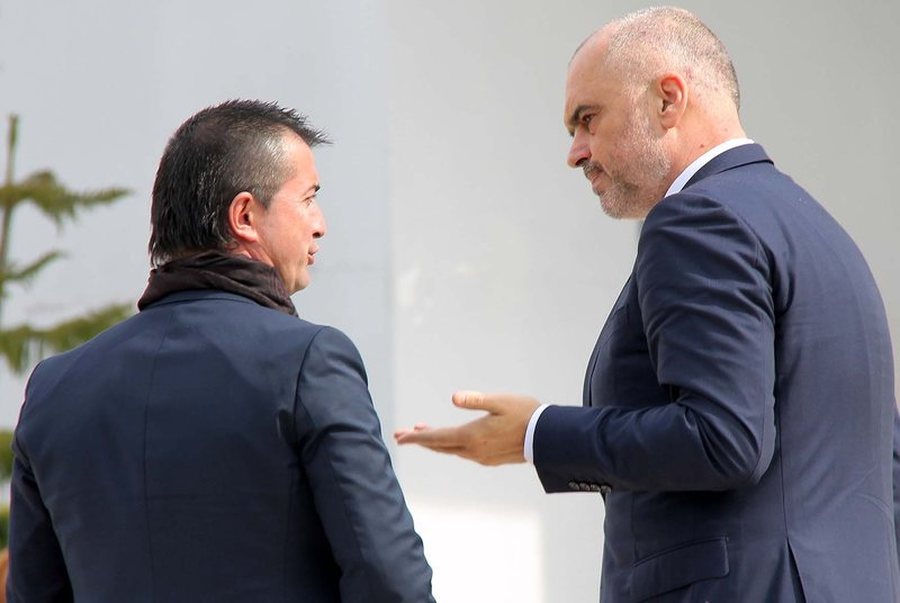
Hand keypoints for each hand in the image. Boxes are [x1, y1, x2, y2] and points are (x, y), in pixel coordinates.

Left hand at [393, 390, 540, 465]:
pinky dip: (450, 445)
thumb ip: (476, 399)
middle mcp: (473, 451)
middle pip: (439, 446)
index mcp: (472, 436)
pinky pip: (462, 453)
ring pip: (451, 450)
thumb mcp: (500, 402)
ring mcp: (481, 457)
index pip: (436, 437)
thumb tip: (454, 397)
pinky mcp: (490, 459)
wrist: (547, 438)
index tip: (399, 436)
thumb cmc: (525, 415)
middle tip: (402, 434)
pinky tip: (450, 439)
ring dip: (435, 441)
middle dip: (420, 439)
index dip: (416, 437)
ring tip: (422, 431)